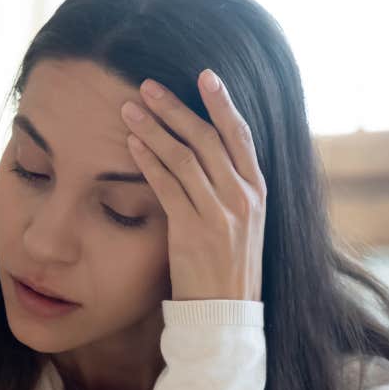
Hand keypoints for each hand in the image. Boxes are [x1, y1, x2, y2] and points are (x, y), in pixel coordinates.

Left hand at [120, 70, 265, 301]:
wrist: (226, 314)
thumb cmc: (229, 267)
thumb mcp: (244, 222)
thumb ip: (232, 186)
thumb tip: (209, 149)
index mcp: (258, 191)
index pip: (241, 136)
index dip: (223, 102)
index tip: (205, 75)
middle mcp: (244, 198)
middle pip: (207, 139)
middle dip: (176, 108)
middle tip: (149, 85)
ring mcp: (220, 215)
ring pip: (184, 157)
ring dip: (154, 128)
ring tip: (130, 108)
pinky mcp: (193, 231)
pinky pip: (167, 186)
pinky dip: (148, 161)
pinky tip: (131, 144)